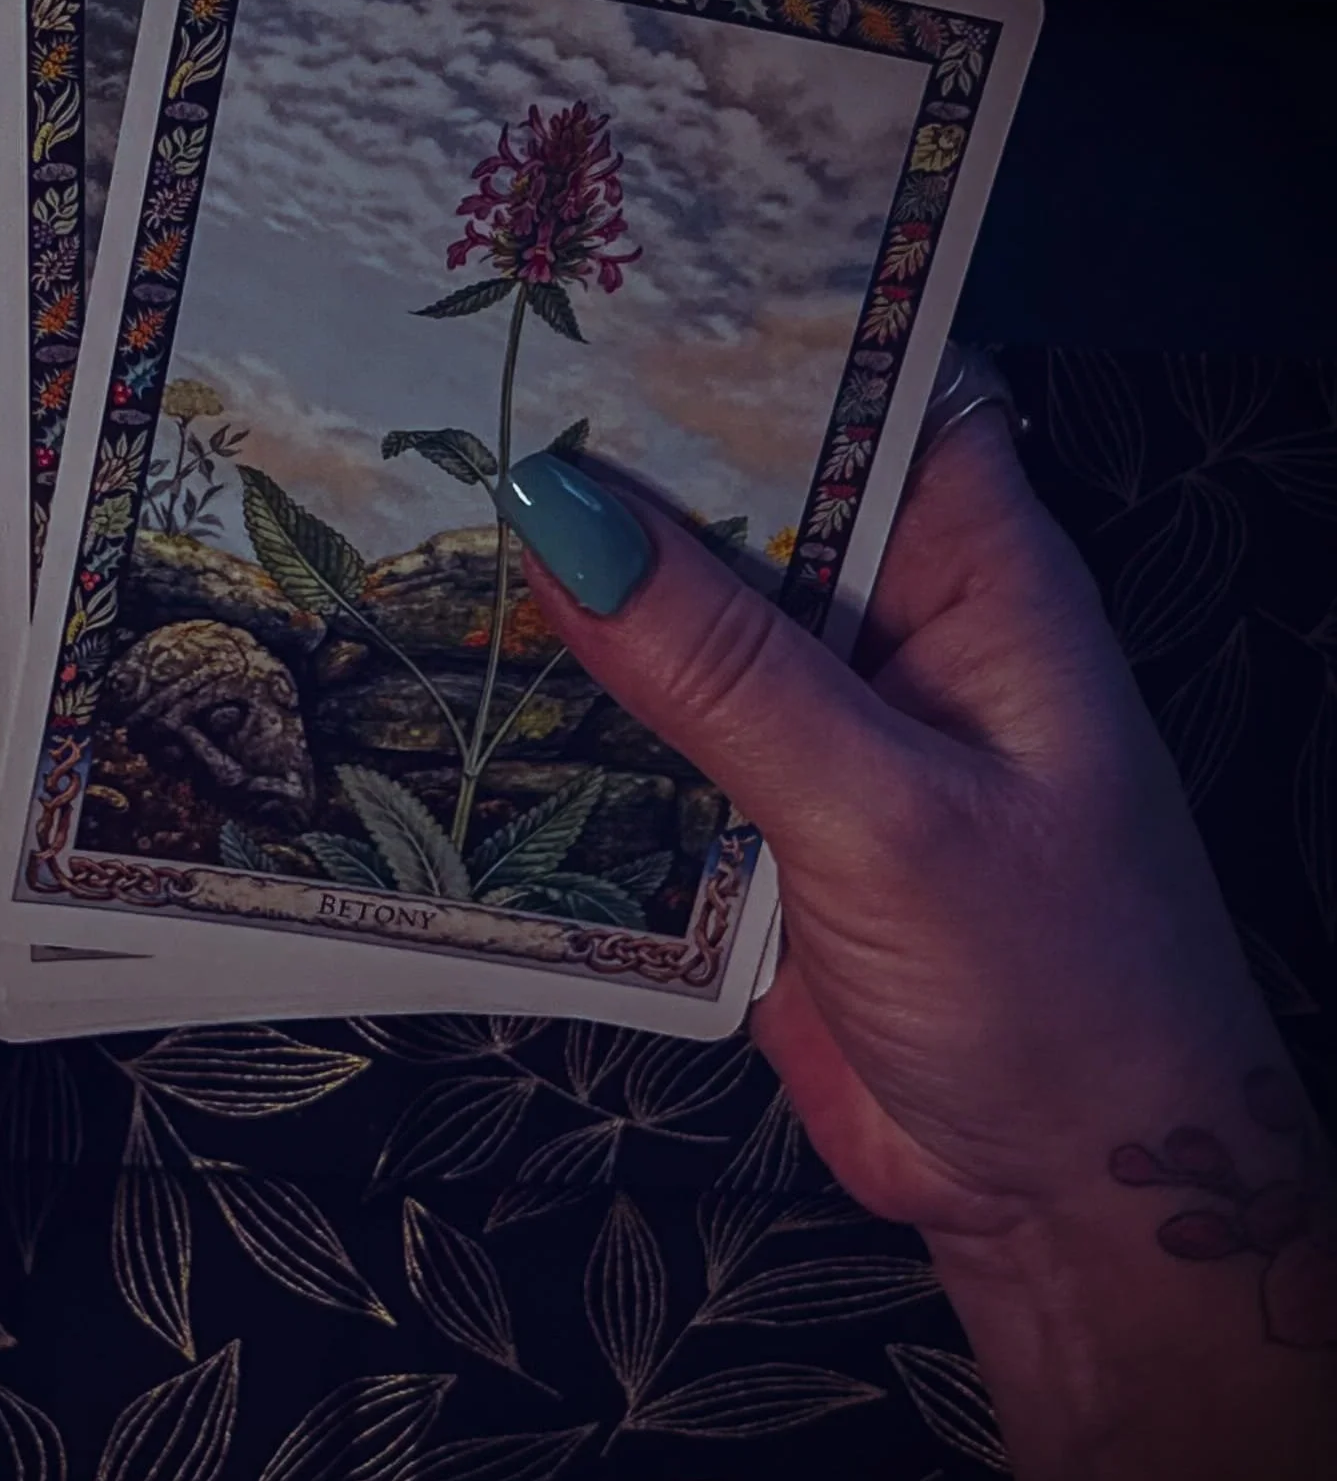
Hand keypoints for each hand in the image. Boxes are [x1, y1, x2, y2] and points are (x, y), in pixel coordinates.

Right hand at [504, 410, 1273, 1248]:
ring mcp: (818, 727)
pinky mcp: (755, 820)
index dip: (750, 327)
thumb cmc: (1049, 990)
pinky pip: (650, 736)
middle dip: (626, 457)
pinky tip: (457, 674)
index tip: (604, 278)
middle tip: (460, 382)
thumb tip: (559, 514)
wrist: (1060, 1202)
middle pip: (747, 506)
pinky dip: (572, 712)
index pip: (866, 393)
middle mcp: (892, 628)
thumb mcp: (883, 812)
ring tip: (421, 504)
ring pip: (684, 623)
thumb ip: (723, 670)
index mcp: (975, 575)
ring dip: (580, 589)